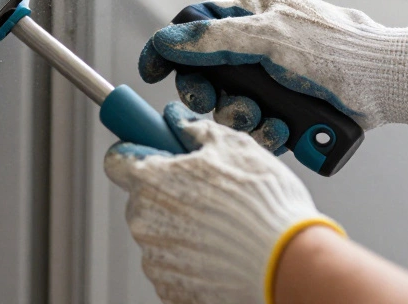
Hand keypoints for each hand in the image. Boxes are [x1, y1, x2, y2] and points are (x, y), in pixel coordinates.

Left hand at [106, 102, 344, 303]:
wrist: (289, 264)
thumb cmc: (264, 204)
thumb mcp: (234, 146)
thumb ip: (195, 129)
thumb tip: (178, 121)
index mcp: (150, 180)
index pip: (117, 161)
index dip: (137, 153)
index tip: (152, 153)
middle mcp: (143, 221)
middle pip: (142, 199)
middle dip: (168, 193)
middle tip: (207, 193)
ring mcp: (156, 259)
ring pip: (159, 234)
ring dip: (182, 228)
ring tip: (224, 228)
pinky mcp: (171, 289)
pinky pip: (174, 267)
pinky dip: (193, 260)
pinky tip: (222, 254)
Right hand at [140, 0, 407, 146]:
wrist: (389, 83)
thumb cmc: (335, 48)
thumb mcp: (269, 38)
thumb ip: (214, 39)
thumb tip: (168, 38)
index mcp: (251, 17)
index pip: (194, 28)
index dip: (169, 49)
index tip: (152, 70)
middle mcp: (258, 48)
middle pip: (206, 74)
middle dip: (209, 93)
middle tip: (212, 101)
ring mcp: (273, 80)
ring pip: (231, 105)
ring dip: (242, 117)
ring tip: (265, 119)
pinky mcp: (289, 110)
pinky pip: (260, 126)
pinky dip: (268, 132)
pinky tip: (285, 130)